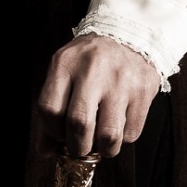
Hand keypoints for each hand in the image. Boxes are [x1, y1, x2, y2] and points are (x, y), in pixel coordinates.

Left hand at [37, 35, 160, 158]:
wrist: (127, 35)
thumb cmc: (88, 62)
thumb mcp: (64, 73)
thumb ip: (51, 111)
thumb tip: (44, 152)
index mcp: (65, 63)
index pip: (49, 109)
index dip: (52, 131)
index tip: (60, 133)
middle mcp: (92, 69)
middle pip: (79, 125)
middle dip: (77, 147)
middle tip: (80, 145)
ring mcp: (120, 80)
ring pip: (108, 137)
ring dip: (103, 149)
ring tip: (100, 139)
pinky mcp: (142, 91)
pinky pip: (131, 134)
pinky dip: (122, 138)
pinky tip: (118, 123)